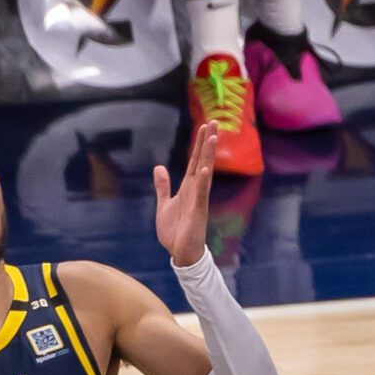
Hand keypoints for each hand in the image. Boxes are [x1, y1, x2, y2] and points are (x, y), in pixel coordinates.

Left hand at [153, 120, 218, 267]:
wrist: (180, 253)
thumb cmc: (175, 231)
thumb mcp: (164, 204)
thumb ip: (163, 186)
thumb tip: (159, 168)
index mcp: (188, 187)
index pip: (195, 160)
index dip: (199, 143)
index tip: (205, 125)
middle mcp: (196, 190)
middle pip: (203, 160)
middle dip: (208, 141)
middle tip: (215, 121)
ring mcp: (198, 200)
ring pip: (205, 173)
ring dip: (209, 156)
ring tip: (213, 137)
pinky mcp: (197, 212)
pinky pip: (201, 194)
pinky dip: (203, 182)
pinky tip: (206, 170)